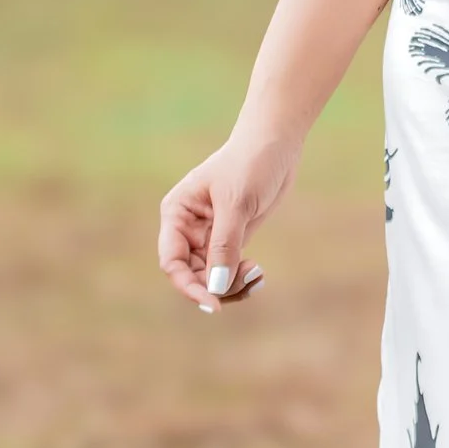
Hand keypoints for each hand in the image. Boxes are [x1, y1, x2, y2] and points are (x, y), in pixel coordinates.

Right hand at [157, 129, 298, 311]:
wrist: (276, 144)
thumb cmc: (250, 164)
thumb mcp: (236, 203)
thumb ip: (225, 245)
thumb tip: (216, 286)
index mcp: (177, 214)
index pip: (172, 262)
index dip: (188, 286)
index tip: (214, 303)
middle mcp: (187, 228)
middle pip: (192, 275)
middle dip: (218, 285)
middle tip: (250, 276)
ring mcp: (209, 236)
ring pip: (211, 277)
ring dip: (232, 285)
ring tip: (258, 275)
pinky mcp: (231, 239)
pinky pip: (228, 270)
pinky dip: (241, 278)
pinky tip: (259, 274)